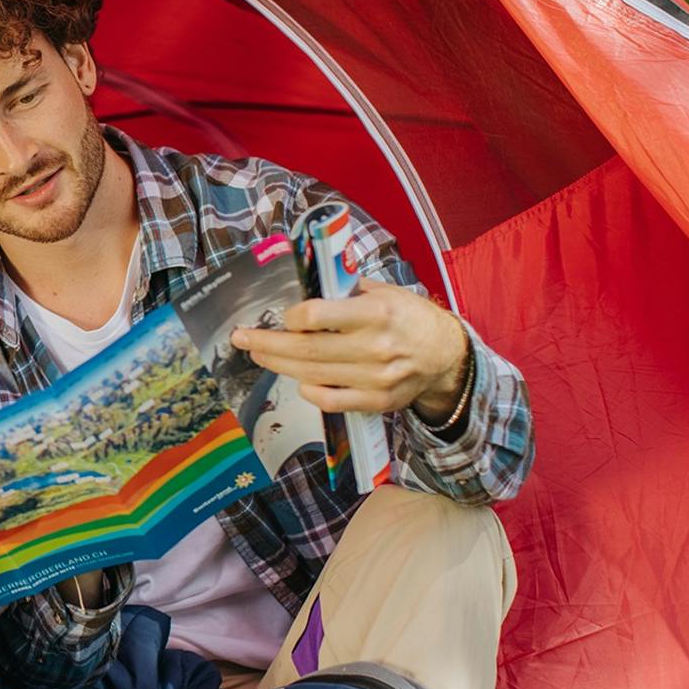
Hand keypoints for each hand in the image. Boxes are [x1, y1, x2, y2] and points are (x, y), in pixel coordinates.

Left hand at [229, 279, 468, 418]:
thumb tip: (303, 288)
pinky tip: (297, 379)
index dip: (292, 317)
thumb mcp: (383, 292)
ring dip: (278, 365)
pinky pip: (331, 400)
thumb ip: (344, 291)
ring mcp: (376, 378)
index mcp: (376, 313)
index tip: (283, 315)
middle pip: (305, 349)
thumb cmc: (409, 317)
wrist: (447, 355)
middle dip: (266, 343)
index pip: (316, 316)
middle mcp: (375, 346)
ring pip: (312, 375)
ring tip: (259, 354)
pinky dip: (308, 390)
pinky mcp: (377, 401)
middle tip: (242, 338)